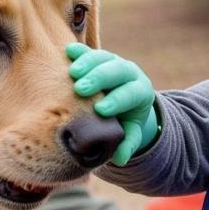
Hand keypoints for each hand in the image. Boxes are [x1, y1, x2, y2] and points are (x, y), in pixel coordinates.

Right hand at [66, 44, 158, 166]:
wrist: (122, 100)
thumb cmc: (125, 120)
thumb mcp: (130, 133)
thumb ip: (126, 144)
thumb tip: (119, 158)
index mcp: (140, 91)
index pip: (130, 93)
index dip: (117, 101)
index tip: (101, 110)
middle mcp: (129, 72)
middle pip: (117, 70)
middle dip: (99, 79)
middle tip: (81, 89)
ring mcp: (113, 61)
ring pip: (103, 57)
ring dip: (87, 63)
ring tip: (72, 73)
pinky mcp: (98, 57)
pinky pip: (89, 50)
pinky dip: (79, 51)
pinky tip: (67, 52)